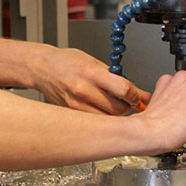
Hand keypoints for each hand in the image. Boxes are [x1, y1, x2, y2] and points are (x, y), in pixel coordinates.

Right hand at [33, 47, 150, 114]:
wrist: (42, 68)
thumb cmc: (68, 62)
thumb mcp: (96, 64)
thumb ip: (120, 80)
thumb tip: (143, 95)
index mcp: (91, 73)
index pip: (123, 89)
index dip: (136, 97)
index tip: (138, 98)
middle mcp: (83, 90)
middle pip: (117, 109)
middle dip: (126, 108)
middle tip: (125, 103)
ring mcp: (75, 105)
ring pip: (106, 120)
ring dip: (113, 116)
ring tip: (109, 105)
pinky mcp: (70, 114)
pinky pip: (92, 123)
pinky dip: (100, 119)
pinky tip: (97, 110)